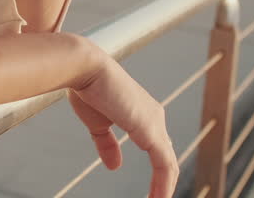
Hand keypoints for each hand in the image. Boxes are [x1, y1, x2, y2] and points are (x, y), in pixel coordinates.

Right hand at [68, 46, 177, 197]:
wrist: (84, 69)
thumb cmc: (87, 88)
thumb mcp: (97, 123)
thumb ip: (108, 145)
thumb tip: (115, 166)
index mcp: (143, 113)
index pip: (158, 149)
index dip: (158, 173)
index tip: (152, 193)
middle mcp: (154, 117)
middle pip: (167, 158)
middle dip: (164, 182)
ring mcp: (155, 123)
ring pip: (169, 164)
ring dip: (165, 188)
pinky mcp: (151, 130)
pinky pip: (164, 165)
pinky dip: (163, 185)